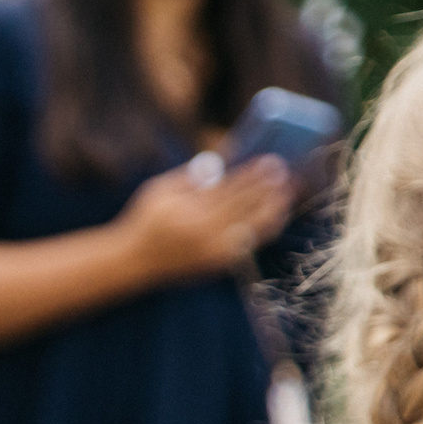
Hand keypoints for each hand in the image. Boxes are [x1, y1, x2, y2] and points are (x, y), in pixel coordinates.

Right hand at [116, 156, 292, 285]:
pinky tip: (277, 214)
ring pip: (254, 226)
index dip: (252, 174)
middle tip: (284, 170)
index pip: (229, 188)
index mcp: (189, 211)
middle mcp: (204, 233)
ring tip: (288, 190)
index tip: (269, 161)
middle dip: (267, 186)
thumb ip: (189, 176)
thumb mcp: (159, 190)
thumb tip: (220, 162)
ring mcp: (214, 250)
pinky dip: (266, 227)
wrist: (134, 260)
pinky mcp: (219, 263)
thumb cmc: (146, 219)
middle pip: (245, 204)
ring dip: (274, 206)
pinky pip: (250, 242)